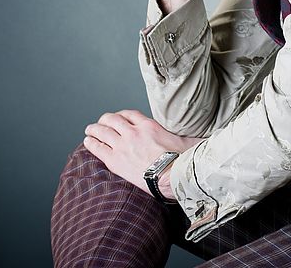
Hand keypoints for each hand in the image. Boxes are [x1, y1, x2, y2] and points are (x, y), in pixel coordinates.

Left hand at [83, 109, 202, 199]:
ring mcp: (123, 145)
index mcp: (149, 125)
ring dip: (94, 129)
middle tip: (100, 122)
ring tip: (90, 130)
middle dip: (104, 120)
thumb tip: (202, 139)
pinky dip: (91, 143)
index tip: (119, 118)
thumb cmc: (181, 160)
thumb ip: (189, 136)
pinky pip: (98, 147)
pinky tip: (87, 141)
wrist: (171, 176)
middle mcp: (133, 131)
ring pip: (103, 130)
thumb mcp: (187, 141)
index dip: (122, 115)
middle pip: (112, 119)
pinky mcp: (116, 160)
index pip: (130, 114)